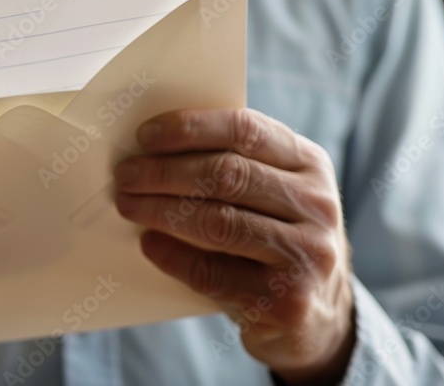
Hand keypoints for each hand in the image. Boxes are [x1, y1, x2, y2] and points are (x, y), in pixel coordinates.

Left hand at [114, 108, 354, 384]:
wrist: (318, 315)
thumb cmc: (275, 239)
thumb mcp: (272, 194)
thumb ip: (233, 166)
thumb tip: (152, 148)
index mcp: (310, 165)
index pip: (245, 130)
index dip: (190, 128)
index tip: (144, 136)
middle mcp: (317, 205)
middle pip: (227, 175)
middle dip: (165, 172)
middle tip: (125, 176)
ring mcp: (307, 254)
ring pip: (218, 223)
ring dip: (161, 211)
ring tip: (128, 205)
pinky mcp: (287, 301)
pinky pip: (213, 273)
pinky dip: (173, 256)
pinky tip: (149, 244)